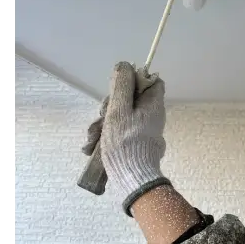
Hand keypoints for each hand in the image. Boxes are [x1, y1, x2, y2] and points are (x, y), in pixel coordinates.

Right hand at [99, 61, 171, 214]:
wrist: (132, 179)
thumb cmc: (126, 143)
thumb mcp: (119, 110)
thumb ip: (121, 86)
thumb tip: (125, 65)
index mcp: (153, 104)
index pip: (151, 81)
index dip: (134, 80)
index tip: (118, 88)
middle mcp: (151, 115)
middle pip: (130, 98)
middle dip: (110, 107)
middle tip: (101, 118)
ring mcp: (144, 130)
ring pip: (121, 116)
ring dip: (103, 124)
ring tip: (91, 139)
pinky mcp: (135, 143)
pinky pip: (120, 131)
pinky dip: (106, 136)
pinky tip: (92, 147)